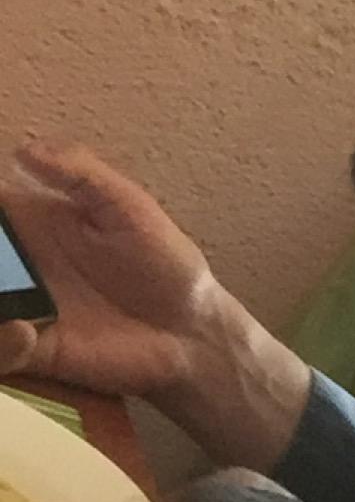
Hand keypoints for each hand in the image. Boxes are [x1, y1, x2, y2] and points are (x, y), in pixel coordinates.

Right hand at [0, 142, 216, 397]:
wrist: (189, 329)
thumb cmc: (163, 260)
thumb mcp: (129, 206)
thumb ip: (81, 176)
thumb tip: (22, 151)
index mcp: (34, 221)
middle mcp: (15, 263)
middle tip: (1, 266)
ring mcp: (17, 306)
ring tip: (5, 296)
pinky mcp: (28, 350)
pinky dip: (0, 343)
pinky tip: (27, 332)